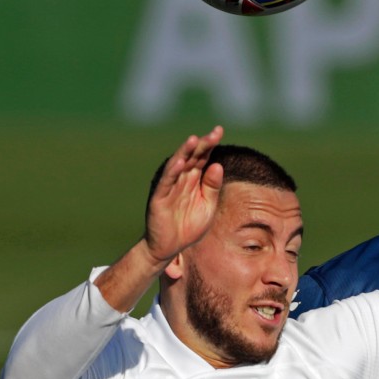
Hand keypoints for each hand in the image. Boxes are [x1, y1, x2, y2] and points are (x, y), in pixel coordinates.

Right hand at [143, 126, 224, 262]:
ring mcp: (169, 188)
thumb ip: (212, 187)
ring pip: (177, 166)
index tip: (219, 130)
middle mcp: (181, 179)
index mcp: (194, 180)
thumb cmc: (189, 226)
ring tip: (194, 140)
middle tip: (214, 133)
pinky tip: (180, 162)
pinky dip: (172, 172)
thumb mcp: (208, 206)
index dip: (210, 144)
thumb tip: (218, 165)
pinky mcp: (159, 198)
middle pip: (192, 157)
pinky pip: (166, 183)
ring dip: (185, 152)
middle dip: (202, 145)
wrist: (170, 247)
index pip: (203, 157)